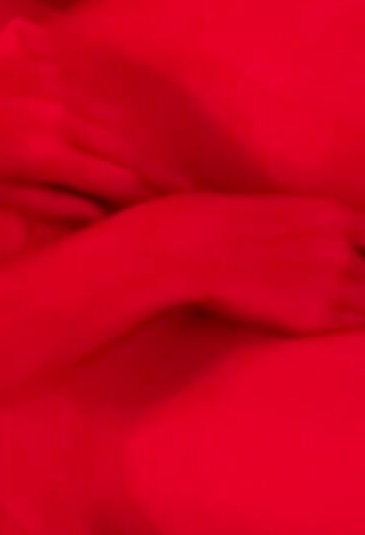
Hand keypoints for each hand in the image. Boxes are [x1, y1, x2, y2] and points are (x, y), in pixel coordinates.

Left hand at [0, 19, 178, 222]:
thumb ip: (46, 201)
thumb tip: (98, 215)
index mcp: (45, 153)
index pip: (115, 180)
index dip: (148, 200)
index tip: (176, 216)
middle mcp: (60, 118)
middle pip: (128, 150)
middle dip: (164, 175)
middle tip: (198, 196)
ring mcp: (57, 89)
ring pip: (119, 122)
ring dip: (152, 148)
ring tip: (179, 171)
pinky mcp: (49, 70)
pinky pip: (99, 97)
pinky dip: (126, 119)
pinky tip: (141, 133)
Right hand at [133, 193, 364, 335]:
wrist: (186, 249)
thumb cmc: (216, 225)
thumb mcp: (279, 211)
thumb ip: (314, 227)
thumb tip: (327, 244)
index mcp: (334, 216)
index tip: (355, 264)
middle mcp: (341, 249)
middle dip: (361, 279)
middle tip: (344, 287)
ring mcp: (331, 283)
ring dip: (359, 303)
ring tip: (337, 304)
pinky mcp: (312, 316)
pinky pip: (353, 324)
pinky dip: (350, 322)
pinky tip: (334, 318)